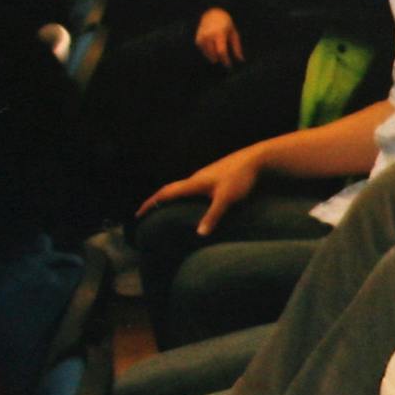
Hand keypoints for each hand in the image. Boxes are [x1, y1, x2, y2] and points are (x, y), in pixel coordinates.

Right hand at [138, 148, 262, 234]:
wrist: (256, 160)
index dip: (150, 204)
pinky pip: (193, 188)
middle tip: (146, 212)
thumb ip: (213, 216)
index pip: (165, 194)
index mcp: (194, 183)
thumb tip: (199, 234)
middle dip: (156, 201)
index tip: (138, 215)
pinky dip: (184, 196)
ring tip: (164, 210)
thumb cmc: (241, 178)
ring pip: (181, 188)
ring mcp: (205, 177)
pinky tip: (191, 202)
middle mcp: (196, 178)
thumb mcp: (226, 199)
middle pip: (170, 190)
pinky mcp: (215, 177)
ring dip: (170, 198)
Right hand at [195, 8, 243, 66]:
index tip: (229, 65)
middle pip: (214, 53)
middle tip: (225, 62)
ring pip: (207, 53)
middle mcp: (209, 35)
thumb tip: (241, 60)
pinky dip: (207, 52)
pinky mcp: (198, 38)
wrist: (213, 13)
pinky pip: (202, 49)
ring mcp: (202, 36)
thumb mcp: (234, 34)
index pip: (221, 51)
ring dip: (213, 57)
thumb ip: (237, 47)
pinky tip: (212, 53)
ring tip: (218, 58)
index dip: (225, 60)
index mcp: (219, 34)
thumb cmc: (226, 24)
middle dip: (220, 59)